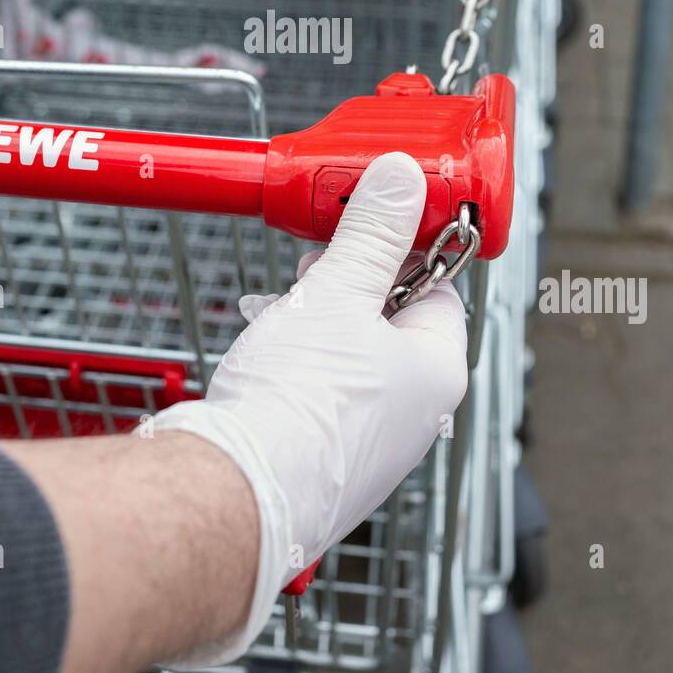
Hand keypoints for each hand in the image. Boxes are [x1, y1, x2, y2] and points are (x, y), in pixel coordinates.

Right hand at [148, 151, 467, 667]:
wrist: (235, 493)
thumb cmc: (297, 405)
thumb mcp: (337, 294)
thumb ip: (371, 233)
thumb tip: (401, 179)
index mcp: (437, 370)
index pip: (436, 285)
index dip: (396, 247)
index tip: (362, 224)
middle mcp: (414, 413)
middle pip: (387, 318)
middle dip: (343, 286)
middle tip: (310, 271)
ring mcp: (370, 441)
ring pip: (349, 354)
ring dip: (313, 324)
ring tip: (278, 316)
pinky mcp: (325, 458)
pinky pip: (320, 391)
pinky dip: (294, 365)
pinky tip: (265, 358)